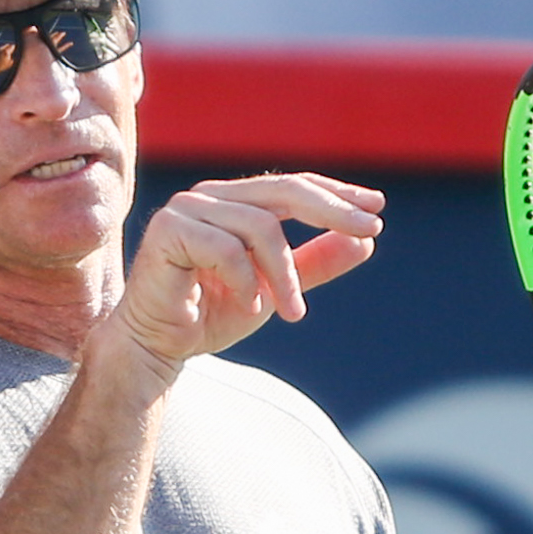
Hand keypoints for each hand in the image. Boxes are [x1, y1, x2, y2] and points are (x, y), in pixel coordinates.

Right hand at [102, 173, 383, 373]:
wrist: (156, 347)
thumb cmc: (209, 316)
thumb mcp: (276, 289)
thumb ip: (314, 264)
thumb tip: (366, 242)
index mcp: (233, 201)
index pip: (293, 186)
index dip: (336, 195)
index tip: (376, 209)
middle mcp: (210, 196)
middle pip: (284, 191)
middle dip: (332, 212)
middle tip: (369, 232)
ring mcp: (186, 208)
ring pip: (261, 226)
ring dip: (284, 274)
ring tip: (292, 312)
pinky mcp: (168, 230)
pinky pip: (227, 249)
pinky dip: (246, 283)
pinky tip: (248, 307)